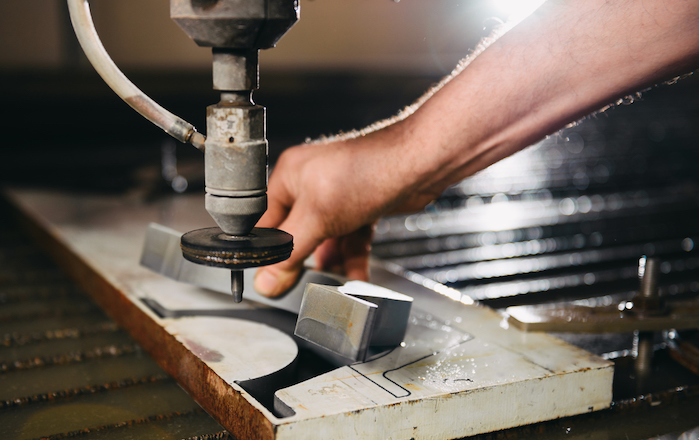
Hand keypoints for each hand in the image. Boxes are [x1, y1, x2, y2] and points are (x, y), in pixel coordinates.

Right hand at [253, 121, 440, 296]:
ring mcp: (338, 196)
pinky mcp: (361, 208)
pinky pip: (350, 239)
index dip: (268, 252)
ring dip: (330, 263)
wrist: (417, 165)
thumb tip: (265, 279)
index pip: (267, 223)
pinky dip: (352, 258)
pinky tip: (355, 276)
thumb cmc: (368, 170)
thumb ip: (289, 251)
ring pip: (326, 239)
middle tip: (300, 285)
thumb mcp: (316, 217)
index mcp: (290, 176)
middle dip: (302, 260)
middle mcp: (311, 184)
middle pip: (298, 233)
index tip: (269, 280)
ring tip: (330, 285)